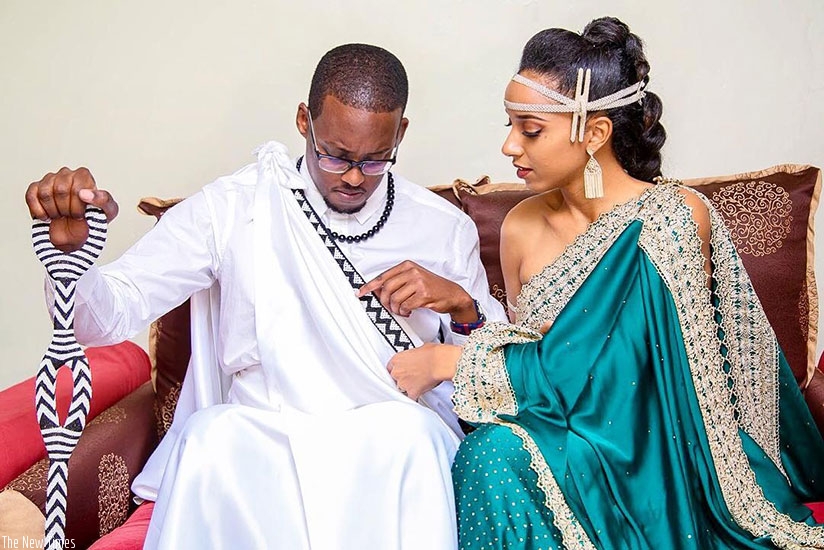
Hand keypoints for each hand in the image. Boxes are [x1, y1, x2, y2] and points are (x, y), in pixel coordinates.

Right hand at [26, 167, 118, 251]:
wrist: (77, 229)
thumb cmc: (95, 216)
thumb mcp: (109, 211)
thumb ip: (103, 200)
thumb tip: (85, 193)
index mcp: (83, 175)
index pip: (77, 188)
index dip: (77, 206)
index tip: (81, 215)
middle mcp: (66, 173)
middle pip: (61, 190)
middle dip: (66, 209)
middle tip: (71, 216)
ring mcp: (49, 179)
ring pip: (45, 193)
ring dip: (53, 211)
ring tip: (61, 215)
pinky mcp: (35, 188)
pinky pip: (31, 196)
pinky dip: (38, 211)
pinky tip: (46, 217)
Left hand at [358, 260, 477, 321]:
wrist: (452, 294)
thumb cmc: (432, 287)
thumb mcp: (414, 279)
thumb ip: (397, 282)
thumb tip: (376, 291)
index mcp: (407, 266)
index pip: (383, 276)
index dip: (369, 286)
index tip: (361, 293)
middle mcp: (412, 271)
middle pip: (386, 289)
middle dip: (384, 302)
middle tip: (389, 308)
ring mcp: (418, 282)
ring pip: (395, 299)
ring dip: (396, 309)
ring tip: (402, 310)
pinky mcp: (423, 294)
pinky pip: (405, 306)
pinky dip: (404, 311)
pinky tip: (409, 310)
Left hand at [387, 343, 461, 399]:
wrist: (440, 362)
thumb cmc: (433, 354)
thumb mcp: (419, 349)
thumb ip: (412, 356)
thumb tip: (416, 357)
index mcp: (396, 359)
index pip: (390, 368)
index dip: (398, 370)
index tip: (403, 371)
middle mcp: (397, 372)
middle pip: (394, 379)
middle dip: (403, 379)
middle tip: (413, 376)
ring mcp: (403, 383)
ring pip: (402, 389)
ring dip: (408, 388)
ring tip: (419, 383)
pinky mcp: (411, 392)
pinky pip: (411, 398)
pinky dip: (415, 397)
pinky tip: (420, 393)